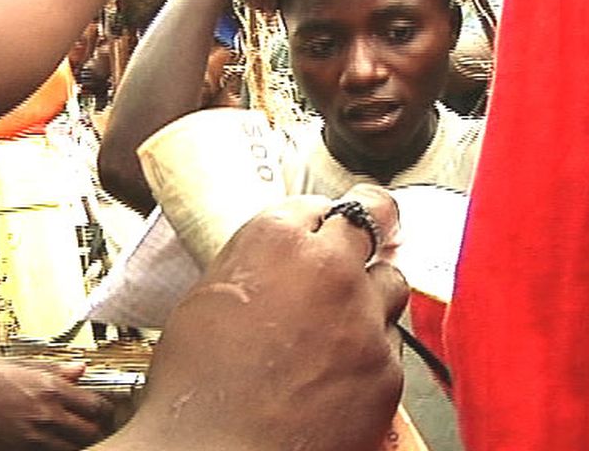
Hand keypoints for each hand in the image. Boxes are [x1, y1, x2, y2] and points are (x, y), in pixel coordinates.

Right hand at [0, 356, 112, 450]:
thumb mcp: (16, 364)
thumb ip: (53, 370)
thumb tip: (80, 369)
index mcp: (48, 386)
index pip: (95, 405)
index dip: (104, 411)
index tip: (103, 412)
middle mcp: (46, 413)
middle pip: (90, 432)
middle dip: (95, 431)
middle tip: (94, 429)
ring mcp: (33, 437)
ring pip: (72, 449)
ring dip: (76, 444)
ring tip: (72, 439)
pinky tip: (49, 445)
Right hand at [114, 190, 407, 450]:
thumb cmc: (197, 385)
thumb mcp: (207, 298)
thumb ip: (253, 262)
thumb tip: (274, 259)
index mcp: (275, 240)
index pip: (320, 202)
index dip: (322, 216)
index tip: (327, 222)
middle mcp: (328, 269)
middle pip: (373, 221)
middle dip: (367, 229)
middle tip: (365, 235)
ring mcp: (364, 319)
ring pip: (390, 283)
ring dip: (370, 293)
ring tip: (339, 320)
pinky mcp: (387, 371)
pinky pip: (391, 344)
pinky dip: (371, 350)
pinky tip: (337, 370)